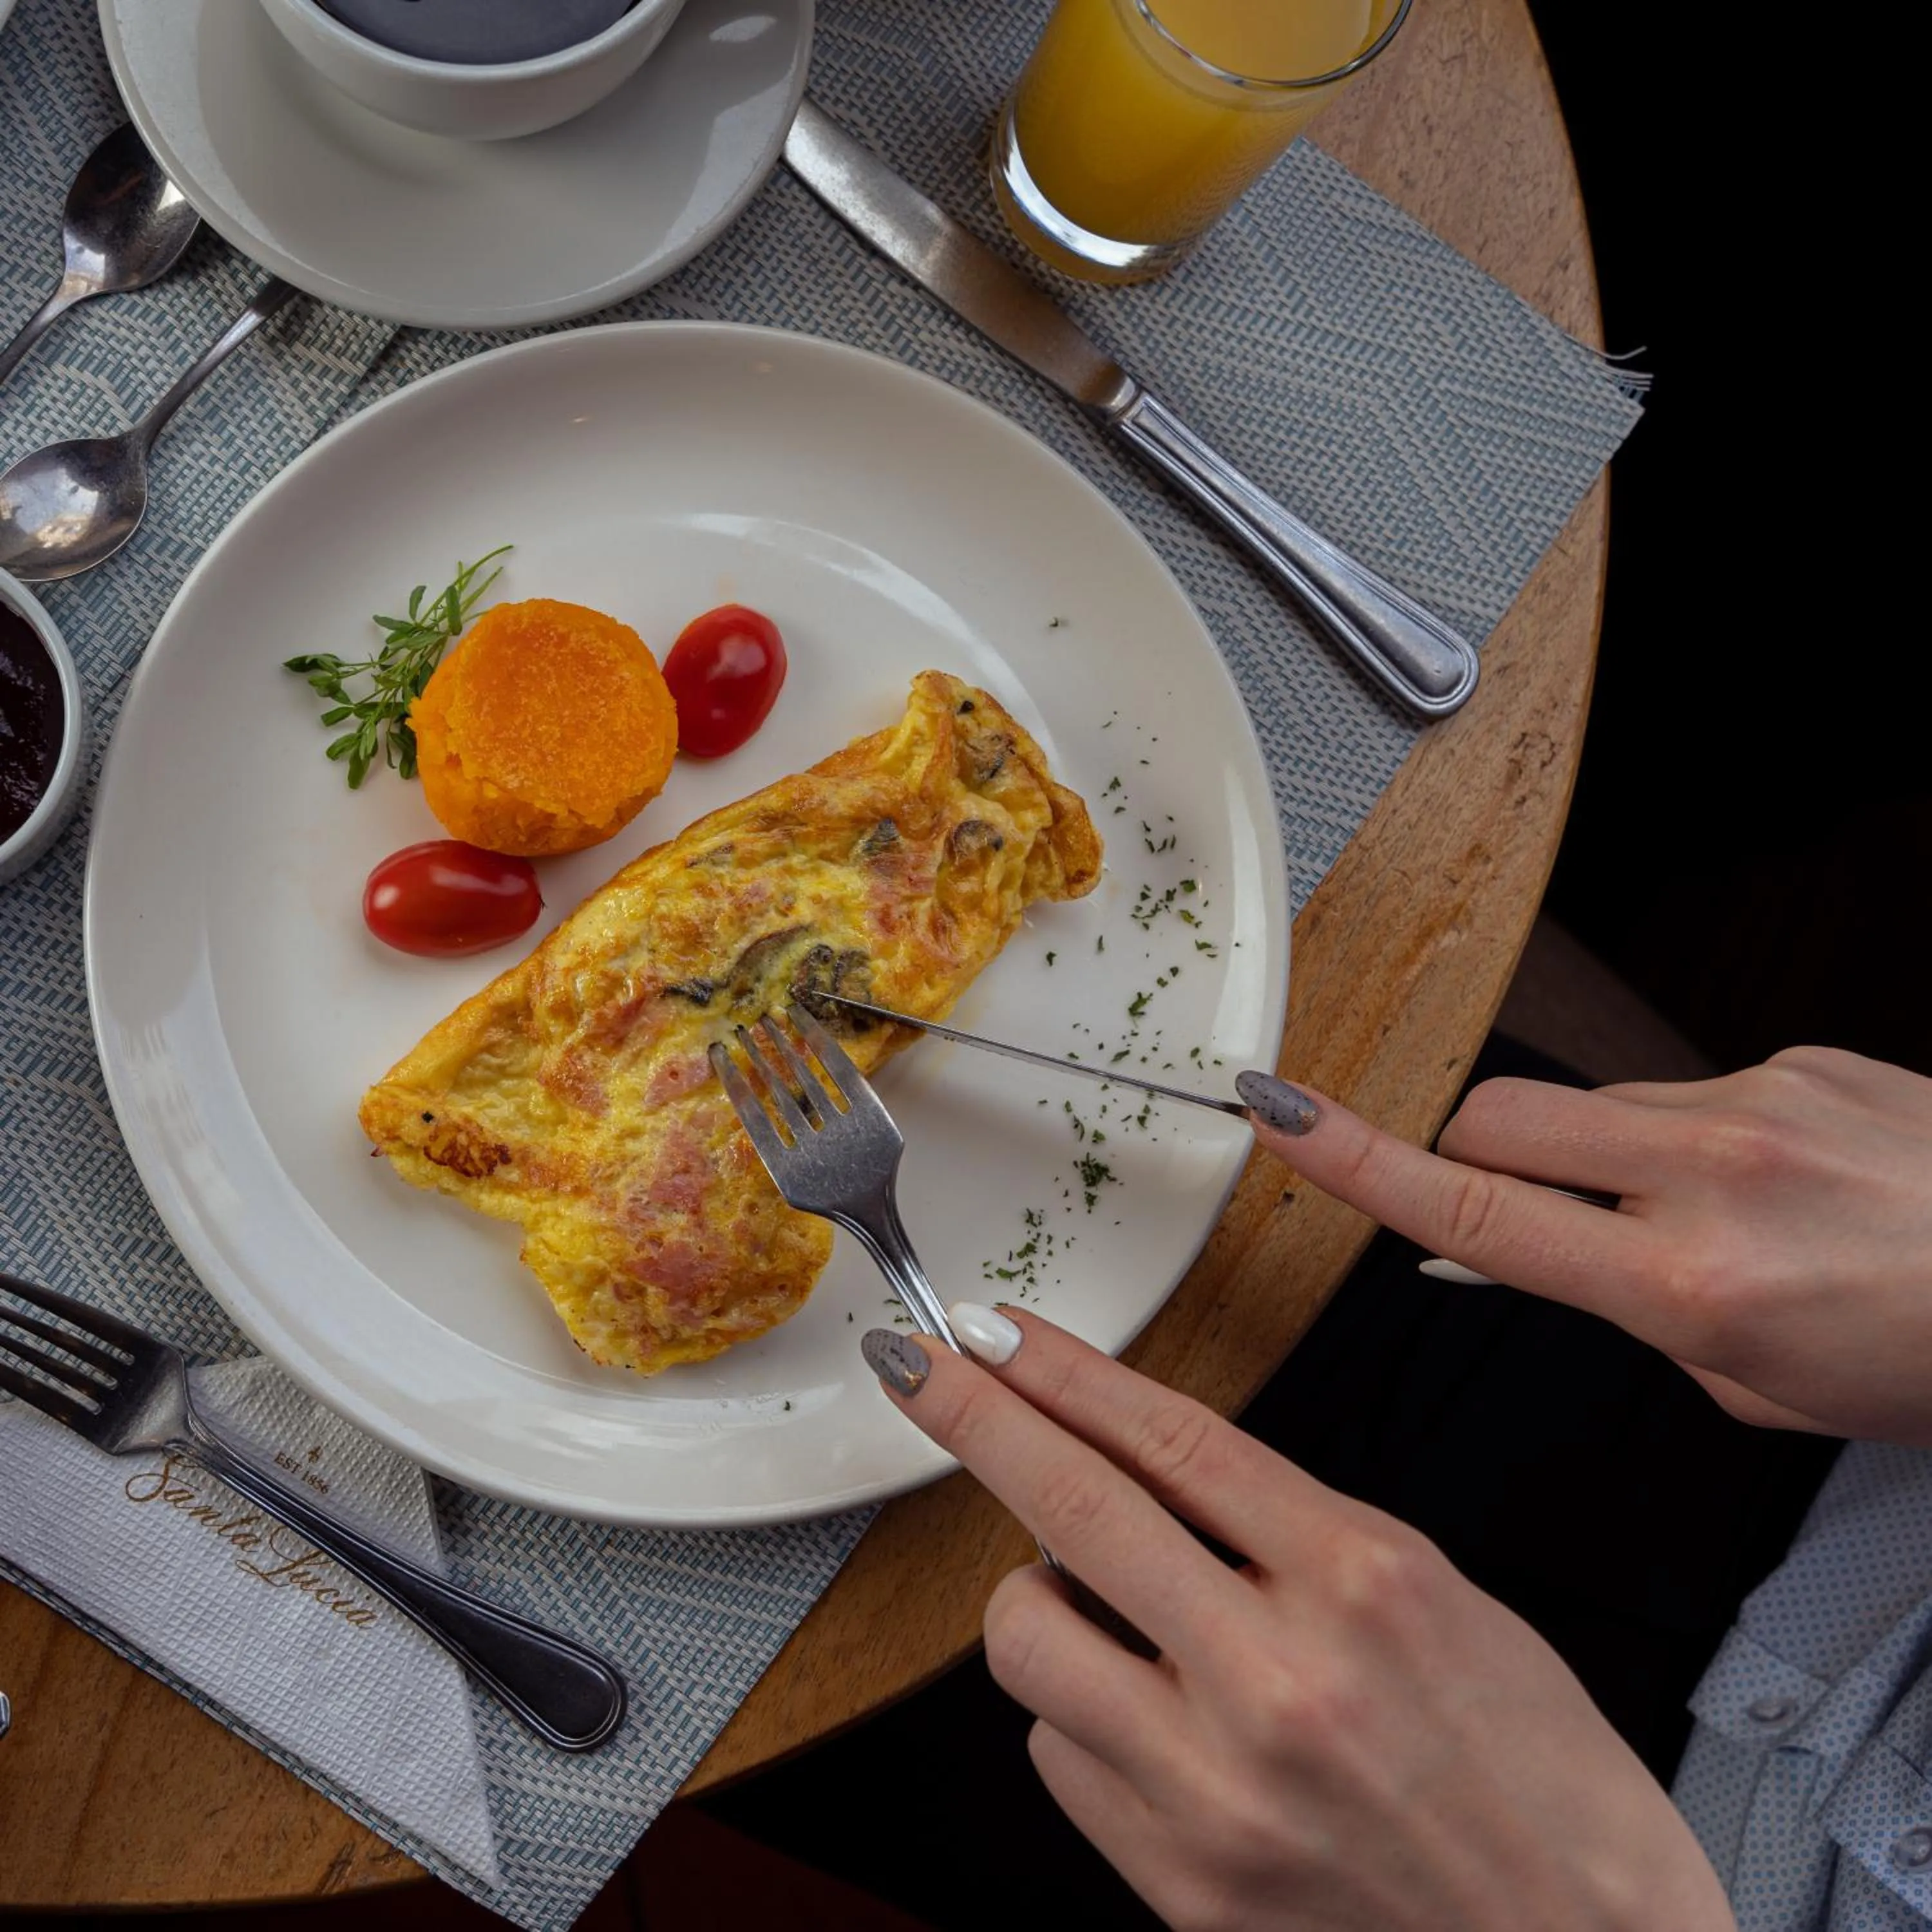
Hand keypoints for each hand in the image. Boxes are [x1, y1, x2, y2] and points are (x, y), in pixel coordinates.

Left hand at [860, 1313, 1732, 1931]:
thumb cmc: (1535, 1773)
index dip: (1063, 1370)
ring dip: (1041, 1599)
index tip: (990, 1327)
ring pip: (1028, 1642)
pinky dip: (1082, 1717)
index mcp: (1361, 1583)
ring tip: (1112, 1612)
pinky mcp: (1180, 1881)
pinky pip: (1057, 1756)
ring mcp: (1217, 1792)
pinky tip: (1154, 1722)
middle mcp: (1279, 1683)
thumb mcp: (1438, 1593)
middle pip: (1074, 1510)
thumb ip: (1289, 1526)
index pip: (1170, 1439)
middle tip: (916, 1368)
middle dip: (974, 1417)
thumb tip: (1147, 1464)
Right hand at [1237, 1046, 1931, 1442]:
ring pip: (1595, 1105)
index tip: (1278, 1113)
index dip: (1351, 1160)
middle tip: (1522, 1208)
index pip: (1471, 1205)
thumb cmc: (1929, 1359)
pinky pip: (1688, 1088)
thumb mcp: (1757, 1390)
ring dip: (1604, 1157)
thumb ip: (1632, 1314)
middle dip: (1475, 1155)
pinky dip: (1695, 1140)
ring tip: (1704, 1217)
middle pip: (1501, 1118)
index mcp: (1692, 1282)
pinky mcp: (1800, 1057)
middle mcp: (1715, 1172)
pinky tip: (1772, 1185)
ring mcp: (1759, 1097)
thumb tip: (1530, 1252)